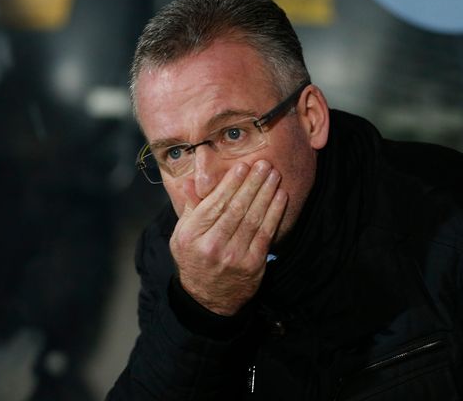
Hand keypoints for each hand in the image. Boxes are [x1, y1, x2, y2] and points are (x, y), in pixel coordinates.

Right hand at [169, 160, 287, 315]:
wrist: (208, 299)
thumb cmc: (194, 259)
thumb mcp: (182, 235)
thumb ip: (190, 208)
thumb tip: (192, 181)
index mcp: (192, 236)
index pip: (214, 204)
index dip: (231, 183)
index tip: (242, 167)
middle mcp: (212, 246)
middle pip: (236, 208)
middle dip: (253, 183)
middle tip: (264, 165)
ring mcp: (234, 256)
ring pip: (253, 218)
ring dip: (266, 194)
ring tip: (274, 175)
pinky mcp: (253, 264)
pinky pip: (266, 233)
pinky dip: (274, 213)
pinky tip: (280, 197)